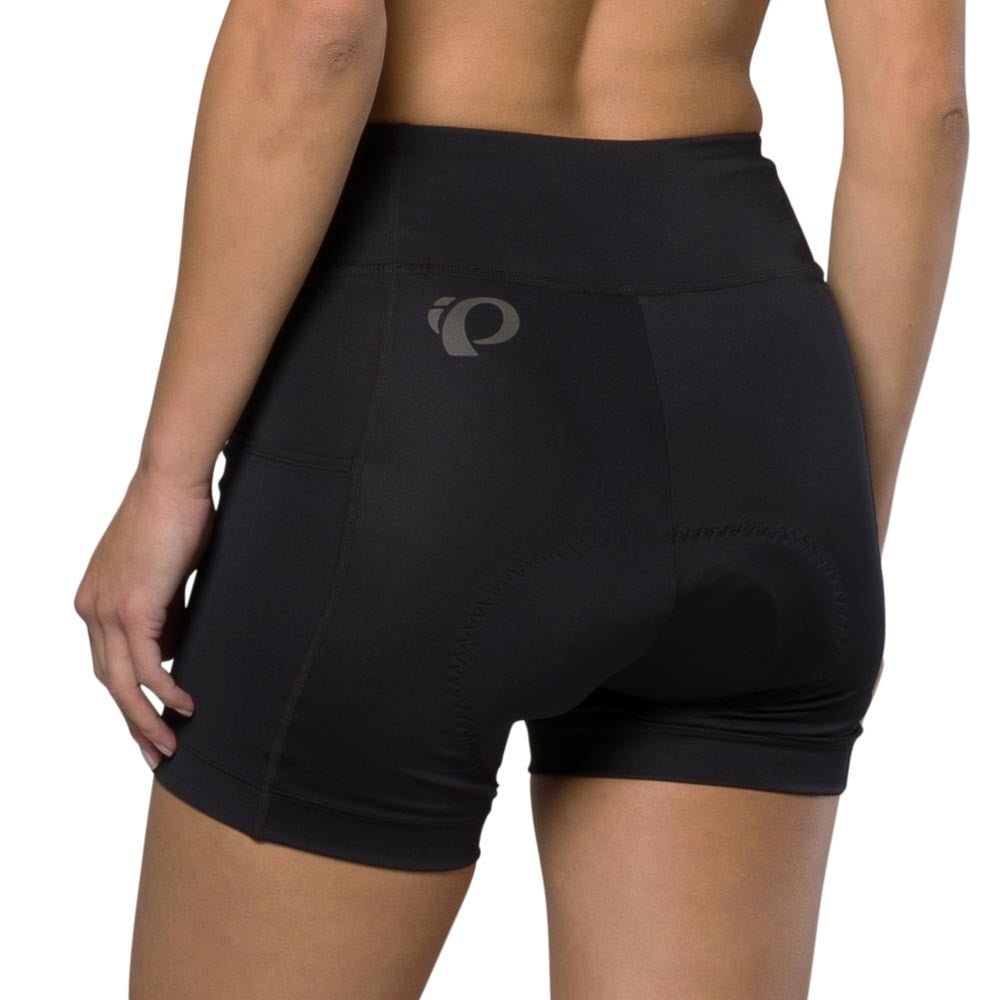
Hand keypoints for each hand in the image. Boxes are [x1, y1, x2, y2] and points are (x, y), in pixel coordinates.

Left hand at [74, 467, 214, 768]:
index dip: (129, 698)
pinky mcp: (131, 607)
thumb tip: (173, 645)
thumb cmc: (174, 516)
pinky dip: (164, 691)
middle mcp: (92, 609)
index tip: (150, 724)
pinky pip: (147, 665)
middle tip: (157, 753)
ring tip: (170, 746)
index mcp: (95, 601)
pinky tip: (184, 706)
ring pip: (122, 682)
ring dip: (145, 719)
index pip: (110, 662)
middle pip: (110, 680)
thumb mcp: (165, 573)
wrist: (170, 482)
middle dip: (133, 722)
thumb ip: (163, 611)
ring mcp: (107, 609)